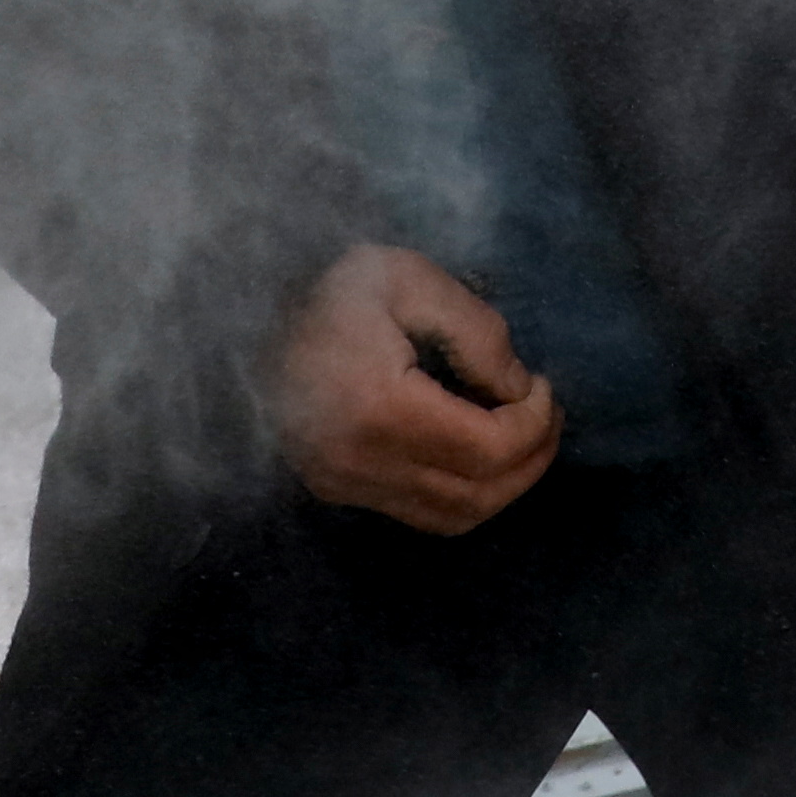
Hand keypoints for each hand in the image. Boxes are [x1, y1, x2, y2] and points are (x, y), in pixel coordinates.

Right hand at [261, 246, 559, 534]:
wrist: (244, 313)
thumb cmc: (332, 286)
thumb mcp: (408, 279)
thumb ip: (474, 330)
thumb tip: (517, 388)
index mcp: (377, 407)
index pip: (485, 449)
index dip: (533, 425)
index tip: (543, 384)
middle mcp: (357, 462)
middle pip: (476, 494)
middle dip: (531, 460)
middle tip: (550, 415)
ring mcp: (341, 483)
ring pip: (451, 517)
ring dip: (505, 486)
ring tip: (529, 436)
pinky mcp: (334, 488)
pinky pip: (419, 513)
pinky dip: (466, 494)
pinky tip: (483, 452)